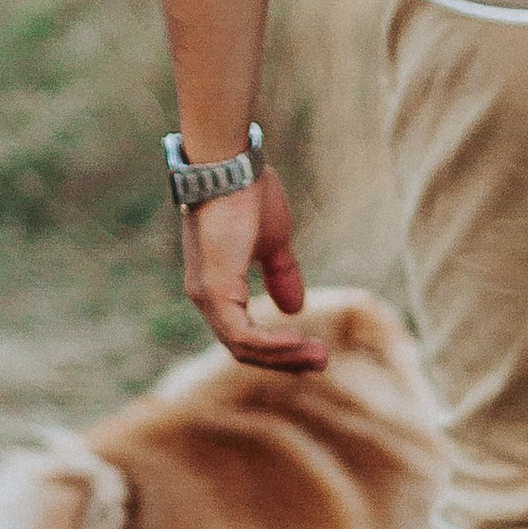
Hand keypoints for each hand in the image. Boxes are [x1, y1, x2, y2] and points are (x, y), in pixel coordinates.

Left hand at [178, 165, 325, 370]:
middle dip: (285, 359)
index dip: (278, 347)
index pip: (244, 333)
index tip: (313, 348)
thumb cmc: (247, 195)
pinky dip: (271, 344)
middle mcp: (205, 296)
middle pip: (243, 348)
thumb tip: (295, 308)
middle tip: (322, 362)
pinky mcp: (214, 290)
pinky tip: (297, 341)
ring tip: (318, 355)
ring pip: (243, 346)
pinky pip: (242, 335)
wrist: (230, 166)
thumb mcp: (273, 242)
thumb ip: (281, 275)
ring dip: (283, 356)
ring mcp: (206, 295)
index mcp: (217, 286)